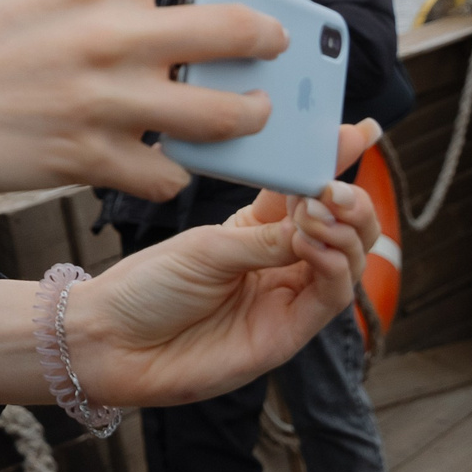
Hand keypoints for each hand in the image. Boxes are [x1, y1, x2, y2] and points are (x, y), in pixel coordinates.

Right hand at [0, 0, 289, 202]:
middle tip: (262, 52)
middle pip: (245, 29)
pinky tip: (154, 163)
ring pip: (228, 113)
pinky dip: (171, 173)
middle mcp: (107, 31)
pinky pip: (170, 174)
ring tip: (237, 117)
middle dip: (270, 43)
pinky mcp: (85, 158)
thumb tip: (198, 9)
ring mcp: (101, 99)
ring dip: (245, 117)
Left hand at [0, 120, 382, 406]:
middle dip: (351, 202)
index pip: (306, 191)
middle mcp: (280, 262)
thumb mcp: (206, 248)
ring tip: (320, 210)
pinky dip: (334, 267)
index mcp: (256, 229)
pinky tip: (315, 244)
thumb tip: (320, 211)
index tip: (360, 129)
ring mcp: (287, 298)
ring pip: (348, 261)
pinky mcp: (288, 333)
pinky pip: (331, 298)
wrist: (111, 341)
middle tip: (335, 186)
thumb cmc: (147, 288)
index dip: (333, 162)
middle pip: (343, 228)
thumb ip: (266, 234)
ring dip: (344, 232)